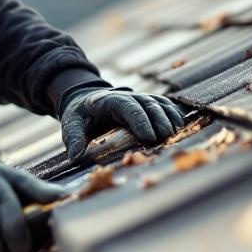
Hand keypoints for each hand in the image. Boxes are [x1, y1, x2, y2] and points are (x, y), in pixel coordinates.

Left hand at [60, 86, 183, 160]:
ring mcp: (139, 98)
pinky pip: (164, 105)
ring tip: (175, 134)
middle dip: (158, 121)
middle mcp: (127, 96)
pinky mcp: (147, 103)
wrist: (86, 100)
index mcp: (108, 100)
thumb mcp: (71, 124)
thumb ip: (73, 138)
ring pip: (159, 103)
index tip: (149, 137)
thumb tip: (75, 156)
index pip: (127, 107)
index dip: (140, 120)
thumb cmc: (80, 115)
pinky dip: (173, 114)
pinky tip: (180, 126)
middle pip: (147, 104)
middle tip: (165, 139)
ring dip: (169, 117)